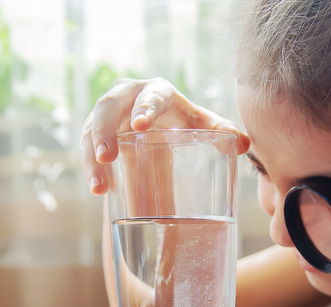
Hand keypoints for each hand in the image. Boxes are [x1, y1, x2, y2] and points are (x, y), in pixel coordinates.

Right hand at [80, 77, 249, 194]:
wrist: (160, 129)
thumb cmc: (183, 124)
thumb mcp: (201, 126)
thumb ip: (222, 131)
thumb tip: (244, 143)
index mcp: (158, 92)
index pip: (150, 94)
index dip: (143, 106)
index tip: (139, 125)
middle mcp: (127, 97)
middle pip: (108, 107)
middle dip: (103, 130)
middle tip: (106, 156)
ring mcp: (107, 114)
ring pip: (90, 130)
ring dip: (91, 156)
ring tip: (99, 186)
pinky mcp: (95, 132)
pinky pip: (87, 148)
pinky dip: (91, 169)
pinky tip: (99, 190)